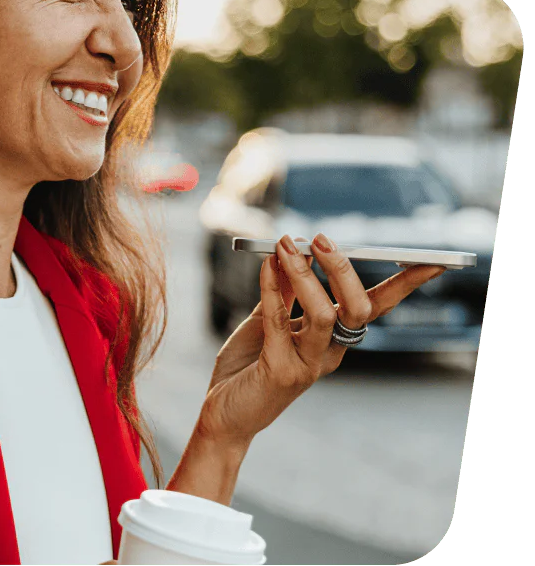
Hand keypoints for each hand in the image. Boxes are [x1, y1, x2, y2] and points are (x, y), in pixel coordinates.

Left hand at [196, 233, 446, 445]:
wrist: (223, 413)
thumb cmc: (247, 367)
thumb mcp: (267, 321)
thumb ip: (282, 291)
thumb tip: (293, 248)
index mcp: (334, 339)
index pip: (376, 307)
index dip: (404, 285)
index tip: (430, 261)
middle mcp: (330, 353)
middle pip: (357, 309)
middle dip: (343, 270)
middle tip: (320, 239)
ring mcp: (309, 365)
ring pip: (324, 315)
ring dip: (306, 275)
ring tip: (286, 246)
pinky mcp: (281, 371)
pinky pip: (279, 322)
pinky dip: (272, 288)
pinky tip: (265, 266)